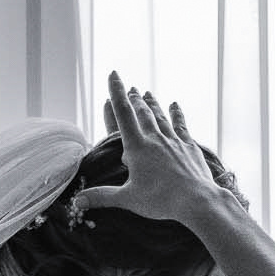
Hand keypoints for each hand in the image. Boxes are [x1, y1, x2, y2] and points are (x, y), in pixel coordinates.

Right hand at [70, 72, 226, 227]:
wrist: (196, 200)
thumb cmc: (161, 201)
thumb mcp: (128, 199)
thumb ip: (102, 196)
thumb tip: (77, 200)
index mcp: (137, 148)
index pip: (123, 114)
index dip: (117, 92)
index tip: (113, 74)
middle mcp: (155, 139)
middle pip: (142, 113)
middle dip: (134, 99)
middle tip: (131, 88)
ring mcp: (173, 141)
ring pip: (160, 116)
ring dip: (152, 103)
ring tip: (146, 93)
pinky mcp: (189, 147)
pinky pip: (181, 125)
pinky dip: (176, 114)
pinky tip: (174, 105)